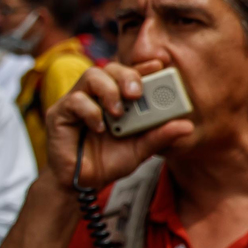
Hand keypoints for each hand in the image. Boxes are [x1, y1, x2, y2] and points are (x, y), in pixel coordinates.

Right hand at [46, 60, 193, 187]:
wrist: (83, 183)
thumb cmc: (109, 161)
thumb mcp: (140, 149)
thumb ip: (160, 136)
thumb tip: (188, 126)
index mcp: (119, 99)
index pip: (130, 74)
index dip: (143, 66)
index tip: (159, 65)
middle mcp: (98, 96)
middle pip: (110, 68)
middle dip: (127, 75)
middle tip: (136, 93)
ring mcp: (77, 102)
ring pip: (91, 76)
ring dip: (109, 90)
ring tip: (118, 112)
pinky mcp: (60, 114)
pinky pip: (75, 100)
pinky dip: (90, 111)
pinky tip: (99, 127)